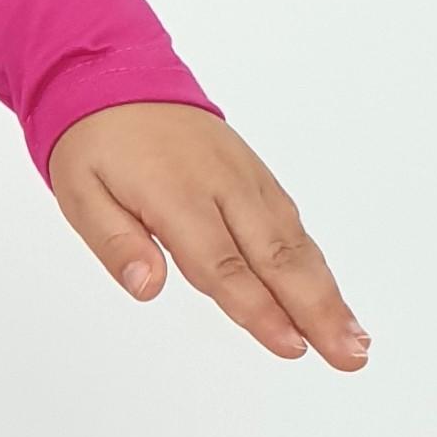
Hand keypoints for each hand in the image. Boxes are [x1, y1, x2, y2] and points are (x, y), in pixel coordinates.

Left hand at [47, 102, 368, 369]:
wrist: (118, 80)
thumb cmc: (97, 143)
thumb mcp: (79, 192)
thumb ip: (114, 241)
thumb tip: (146, 287)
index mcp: (177, 194)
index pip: (223, 265)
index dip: (258, 310)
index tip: (290, 346)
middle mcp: (224, 186)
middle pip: (276, 258)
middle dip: (317, 311)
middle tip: (351, 356)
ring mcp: (247, 180)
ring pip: (295, 243)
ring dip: (329, 295)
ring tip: (357, 341)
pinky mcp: (258, 178)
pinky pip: (293, 225)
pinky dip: (318, 265)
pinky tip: (335, 300)